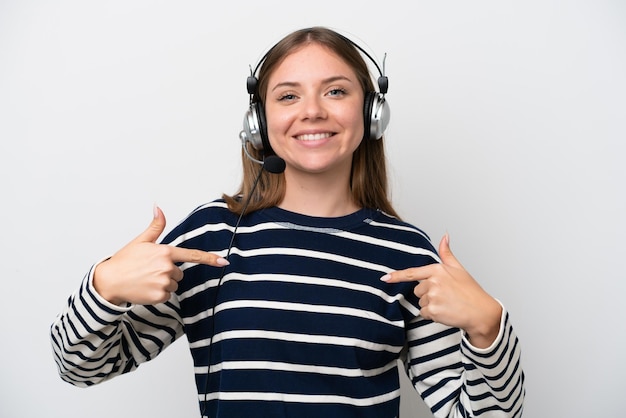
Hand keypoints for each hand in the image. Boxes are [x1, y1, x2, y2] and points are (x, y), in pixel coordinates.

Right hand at [93, 206, 228, 305]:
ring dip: (164, 284)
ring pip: (174, 285)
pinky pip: (167, 295)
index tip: (224, 262)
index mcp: (165, 252)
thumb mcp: (141, 241)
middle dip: (168, 272)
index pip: (192, 255)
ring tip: (146, 279)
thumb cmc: (124, 260)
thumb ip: (156, 226)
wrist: (109, 281)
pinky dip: (158, 294)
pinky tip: (145, 288)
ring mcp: (164, 282)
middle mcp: (167, 267)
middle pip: (179, 273)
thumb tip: (159, 208)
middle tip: (149, 270)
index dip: (210, 259)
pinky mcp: (160, 296)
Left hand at [381, 234, 501, 347]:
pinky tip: (446, 312)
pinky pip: (424, 313)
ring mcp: (432, 296)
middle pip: (418, 290)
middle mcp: (433, 282)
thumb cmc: (471, 291)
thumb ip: (447, 253)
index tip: (385, 278)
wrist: (481, 312)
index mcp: (437, 270)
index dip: (397, 276)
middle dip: (428, 294)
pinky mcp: (433, 310)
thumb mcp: (459, 269)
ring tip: (447, 304)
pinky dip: (432, 315)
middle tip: (446, 296)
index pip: (412, 273)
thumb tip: (444, 236)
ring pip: (421, 302)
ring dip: (431, 305)